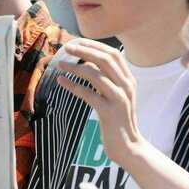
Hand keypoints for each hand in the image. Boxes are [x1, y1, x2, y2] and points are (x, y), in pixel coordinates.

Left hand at [57, 40, 144, 165]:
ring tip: (59, 64)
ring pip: (96, 75)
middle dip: (84, 51)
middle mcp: (127, 87)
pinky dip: (73, 85)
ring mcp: (119, 99)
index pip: (113, 54)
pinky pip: (88, 94)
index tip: (77, 42)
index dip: (95, 45)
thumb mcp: (116, 95)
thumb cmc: (117, 119)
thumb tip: (88, 61)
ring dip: (75, 67)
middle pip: (105, 60)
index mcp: (129, 80)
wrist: (128, 147)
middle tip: (66, 48)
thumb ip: (107, 79)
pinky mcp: (109, 113)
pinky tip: (61, 81)